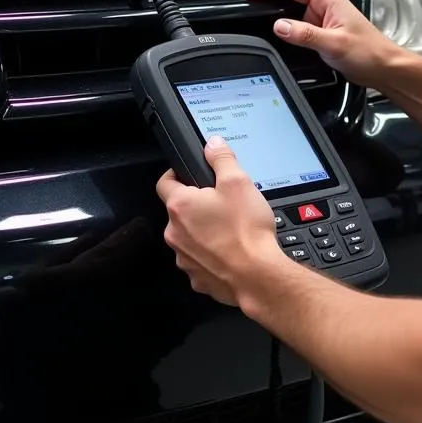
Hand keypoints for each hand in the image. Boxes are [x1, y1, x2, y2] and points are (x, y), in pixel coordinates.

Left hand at [156, 138, 284, 312]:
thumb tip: (213, 145)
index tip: (186, 174)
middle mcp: (176, 233)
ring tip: (231, 228)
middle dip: (198, 205)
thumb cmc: (246, 232)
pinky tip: (232, 249)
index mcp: (181, 207)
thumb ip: (222, 159)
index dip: (175, 174)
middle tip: (223, 202)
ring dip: (204, 231)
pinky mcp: (197, 277)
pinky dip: (212, 254)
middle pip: (180, 212)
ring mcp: (184, 258)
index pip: (164, 183)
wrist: (256, 275)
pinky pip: (200, 259)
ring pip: (190, 237)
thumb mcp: (239, 182)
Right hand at [245, 0, 400, 87]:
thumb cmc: (369, 52)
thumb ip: (305, 34)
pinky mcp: (322, 33)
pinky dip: (287, 31)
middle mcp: (325, 6)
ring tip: (260, 22)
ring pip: (292, 13)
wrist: (383, 68)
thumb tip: (280, 26)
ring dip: (279, 17)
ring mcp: (323, 19)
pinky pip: (298, 28)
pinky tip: (281, 38)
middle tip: (249, 6)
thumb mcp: (334, 43)